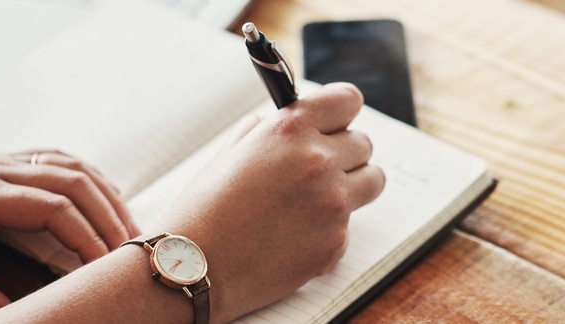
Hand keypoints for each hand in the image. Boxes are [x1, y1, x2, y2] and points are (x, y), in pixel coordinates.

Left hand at [0, 150, 139, 316]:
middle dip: (109, 217)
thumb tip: (10, 316)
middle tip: (129, 253)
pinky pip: (59, 159)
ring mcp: (2, 159)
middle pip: (73, 182)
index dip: (84, 236)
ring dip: (106, 196)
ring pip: (72, 166)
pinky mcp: (4, 158)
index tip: (102, 267)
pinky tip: (104, 199)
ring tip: (129, 229)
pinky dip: (91, 178)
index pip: (50, 207)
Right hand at [150, 82, 385, 320]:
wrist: (192, 267)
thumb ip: (266, 132)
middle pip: (364, 144)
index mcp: (290, 129)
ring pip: (372, 182)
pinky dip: (329, 229)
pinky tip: (294, 236)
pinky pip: (348, 226)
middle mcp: (318, 162)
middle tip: (320, 167)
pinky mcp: (335, 243)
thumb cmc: (203, 209)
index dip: (342, 111)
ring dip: (351, 185)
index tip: (337, 121)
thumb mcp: (230, 153)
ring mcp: (332, 204)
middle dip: (344, 152)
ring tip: (319, 199)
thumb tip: (287, 124)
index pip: (348, 100)